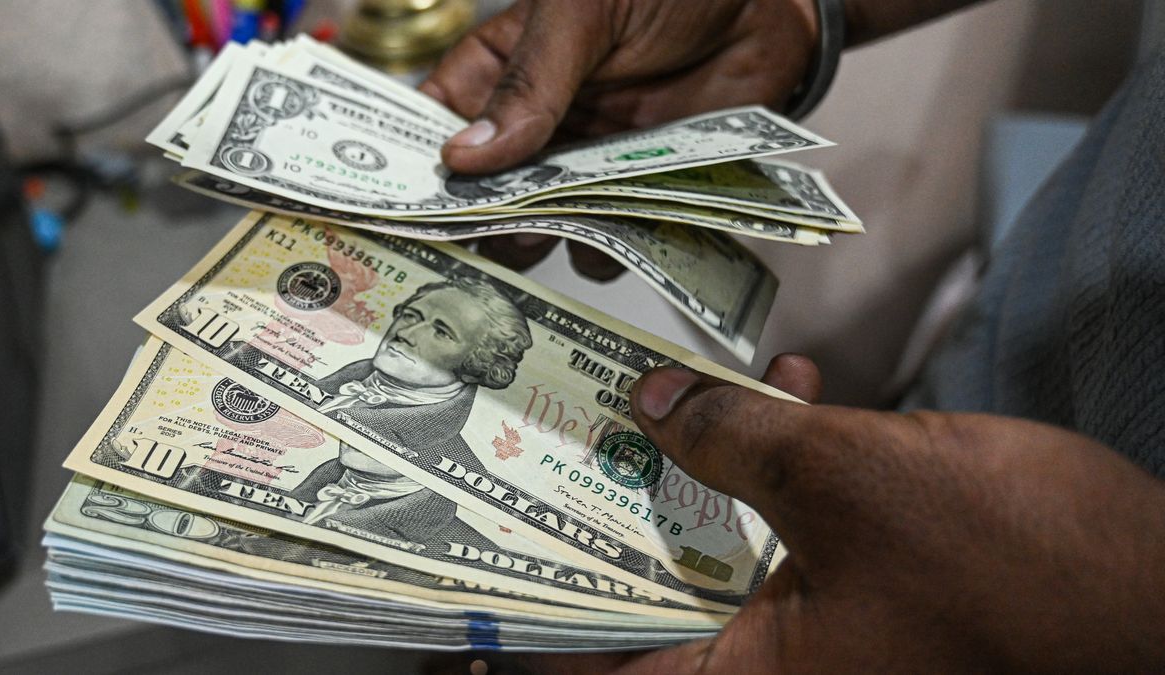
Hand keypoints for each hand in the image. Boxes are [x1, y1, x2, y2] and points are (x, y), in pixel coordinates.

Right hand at [420, 0, 818, 277]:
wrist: (771, 1)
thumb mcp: (584, 12)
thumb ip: (531, 83)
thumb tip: (464, 156)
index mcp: (505, 68)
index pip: (437, 124)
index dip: (417, 168)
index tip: (404, 213)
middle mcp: (540, 122)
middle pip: (486, 191)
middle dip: (479, 221)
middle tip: (474, 247)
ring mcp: (589, 160)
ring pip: (543, 225)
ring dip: (542, 242)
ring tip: (545, 240)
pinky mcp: (641, 189)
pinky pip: (612, 241)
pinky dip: (613, 251)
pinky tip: (620, 240)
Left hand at [430, 354, 1164, 672]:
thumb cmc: (1021, 574)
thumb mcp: (856, 485)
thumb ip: (741, 437)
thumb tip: (654, 400)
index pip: (601, 670)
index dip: (522, 641)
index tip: (458, 612)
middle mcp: (779, 669)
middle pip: (646, 600)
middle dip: (599, 522)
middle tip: (537, 463)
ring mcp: (828, 631)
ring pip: (722, 553)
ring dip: (694, 474)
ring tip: (647, 402)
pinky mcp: (873, 589)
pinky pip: (793, 531)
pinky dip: (781, 467)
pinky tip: (791, 393)